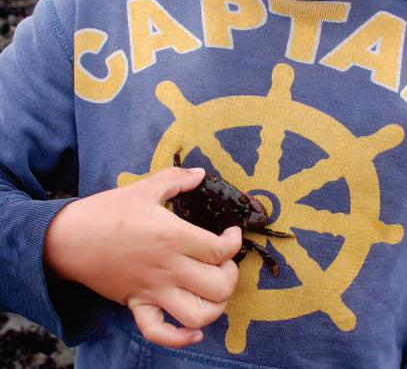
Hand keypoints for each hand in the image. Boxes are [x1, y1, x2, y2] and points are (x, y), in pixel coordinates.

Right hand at [44, 166, 241, 347]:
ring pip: (197, 315)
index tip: (231, 233)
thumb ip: (177, 178)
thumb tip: (201, 173)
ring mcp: (152, 291)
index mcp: (172, 237)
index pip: (219, 250)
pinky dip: (180, 337)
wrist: (68, 239)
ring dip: (215, 306)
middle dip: (231, 275)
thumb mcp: (145, 187)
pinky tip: (193, 330)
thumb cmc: (107, 211)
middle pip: (218, 286)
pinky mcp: (136, 305)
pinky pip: (159, 333)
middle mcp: (167, 268)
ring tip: (213, 289)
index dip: (234, 242)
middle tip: (224, 261)